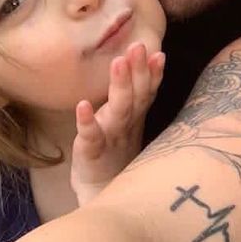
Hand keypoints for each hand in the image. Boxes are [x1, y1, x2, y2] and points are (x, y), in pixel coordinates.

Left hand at [71, 42, 164, 205]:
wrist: (102, 195)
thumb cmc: (116, 156)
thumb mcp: (130, 126)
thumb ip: (137, 100)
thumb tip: (148, 71)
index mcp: (136, 118)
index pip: (148, 92)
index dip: (154, 73)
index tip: (158, 53)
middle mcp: (127, 125)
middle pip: (136, 96)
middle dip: (138, 70)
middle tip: (138, 46)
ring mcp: (111, 138)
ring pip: (118, 110)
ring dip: (120, 86)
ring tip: (118, 63)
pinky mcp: (91, 153)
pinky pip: (90, 136)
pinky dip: (87, 121)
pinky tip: (82, 106)